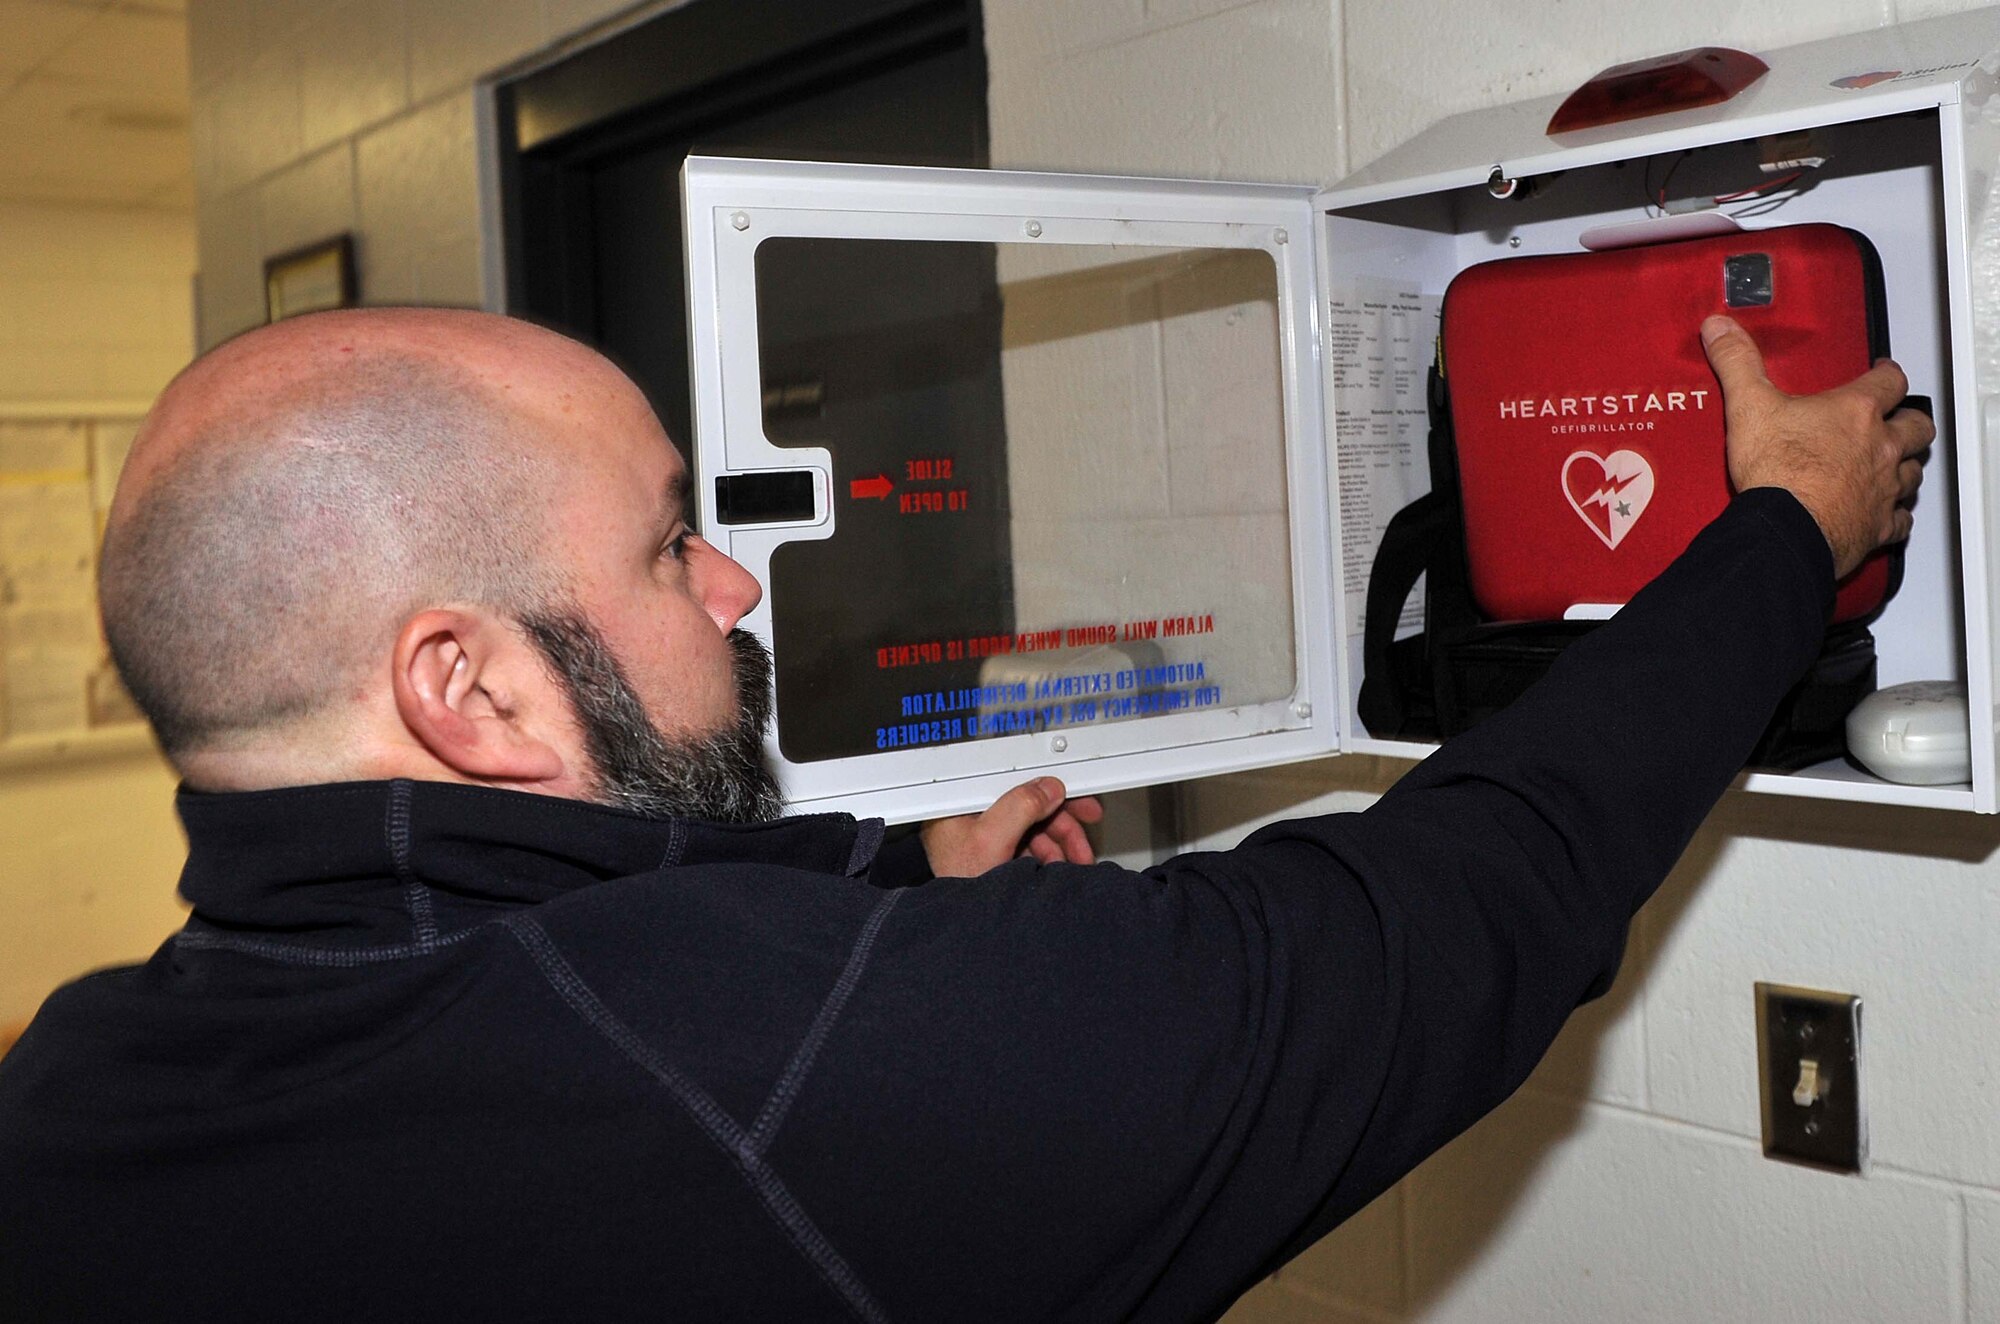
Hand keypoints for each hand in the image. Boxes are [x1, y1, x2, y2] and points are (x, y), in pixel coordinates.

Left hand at [920, 777, 1104, 875]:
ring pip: (1033, 830)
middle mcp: (971, 820)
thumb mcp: (988, 841)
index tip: (1075, 798)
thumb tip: (1046, 789)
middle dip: (1061, 826)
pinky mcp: (994, 858)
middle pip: (1028, 808)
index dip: (1048, 790)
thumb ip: (1019, 808)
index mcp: (960, 807)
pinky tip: (1056, 869)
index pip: (1012, 783)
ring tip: (1072, 863)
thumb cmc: (956, 890)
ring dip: (1058, 846)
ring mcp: (983, 840)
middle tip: (1082, 841)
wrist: (959, 936)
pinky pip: (1029, 847)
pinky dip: (1047, 857)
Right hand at [1702, 315, 1933, 577]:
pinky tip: (1884, 514)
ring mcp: (1883, 487)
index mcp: (1855, 412)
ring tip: (1890, 465)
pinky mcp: (1878, 524)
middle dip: (1908, 421)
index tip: (1882, 371)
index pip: (1891, 380)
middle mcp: (1880, 446)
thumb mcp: (1749, 406)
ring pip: (1913, 471)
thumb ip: (1737, 362)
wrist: (1786, 528)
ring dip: (1905, 465)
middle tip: (1895, 420)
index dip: (1888, 374)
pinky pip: (1900, 519)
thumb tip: (1720, 327)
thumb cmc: (1776, 470)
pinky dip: (1895, 515)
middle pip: (1917, 426)